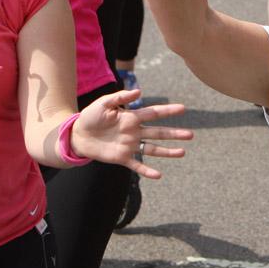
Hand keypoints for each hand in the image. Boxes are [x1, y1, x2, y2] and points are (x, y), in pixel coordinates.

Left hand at [72, 91, 193, 178]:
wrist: (77, 135)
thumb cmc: (90, 116)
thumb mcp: (103, 103)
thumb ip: (120, 97)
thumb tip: (139, 92)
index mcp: (131, 118)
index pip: (153, 114)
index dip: (168, 111)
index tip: (183, 109)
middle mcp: (134, 132)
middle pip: (158, 133)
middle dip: (175, 134)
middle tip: (191, 135)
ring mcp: (130, 146)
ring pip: (153, 149)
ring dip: (168, 152)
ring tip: (183, 152)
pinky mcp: (122, 158)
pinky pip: (137, 165)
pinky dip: (147, 171)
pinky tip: (158, 175)